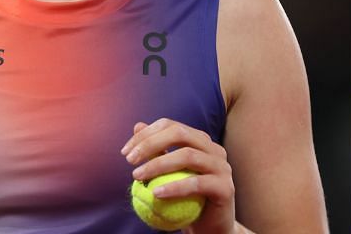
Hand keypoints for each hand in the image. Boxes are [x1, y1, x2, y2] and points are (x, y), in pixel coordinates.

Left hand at [122, 118, 237, 233]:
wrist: (209, 226)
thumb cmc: (187, 199)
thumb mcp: (168, 174)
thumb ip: (156, 150)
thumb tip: (137, 126)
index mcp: (201, 141)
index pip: (172, 126)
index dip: (146, 134)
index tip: (125, 152)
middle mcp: (214, 149)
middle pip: (181, 134)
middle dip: (151, 143)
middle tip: (129, 160)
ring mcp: (222, 167)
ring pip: (188, 156)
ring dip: (158, 164)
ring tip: (137, 176)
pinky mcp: (224, 187)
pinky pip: (196, 184)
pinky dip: (174, 187)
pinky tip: (155, 193)